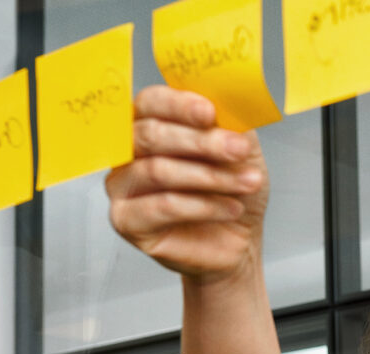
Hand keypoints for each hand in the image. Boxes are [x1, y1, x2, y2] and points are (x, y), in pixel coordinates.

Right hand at [105, 85, 268, 282]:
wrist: (239, 239)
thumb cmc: (232, 191)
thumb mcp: (241, 150)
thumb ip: (230, 122)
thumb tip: (226, 98)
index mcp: (151, 124)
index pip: (150, 102)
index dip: (178, 105)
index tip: (210, 112)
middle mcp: (128, 152)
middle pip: (150, 135)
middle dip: (202, 142)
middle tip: (239, 150)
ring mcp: (122, 187)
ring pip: (157, 171)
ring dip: (211, 176)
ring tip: (248, 183)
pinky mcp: (126, 220)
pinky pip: (161, 206)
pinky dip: (203, 206)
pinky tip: (231, 208)